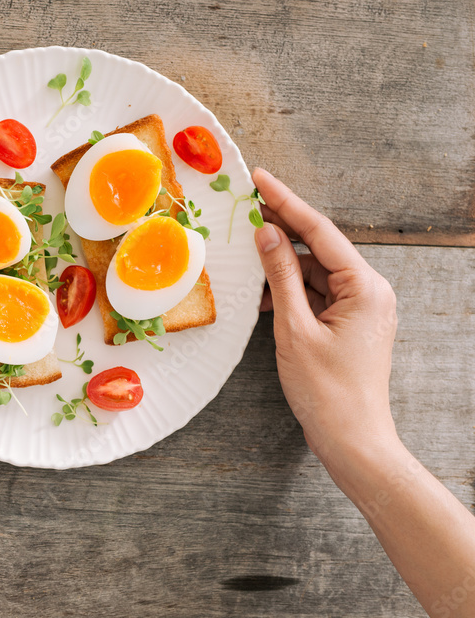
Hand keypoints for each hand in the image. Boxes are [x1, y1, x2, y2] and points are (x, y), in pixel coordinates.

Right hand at [252, 169, 398, 469]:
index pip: (318, 232)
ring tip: (246, 246)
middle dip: (281, 228)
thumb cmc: (327, 391)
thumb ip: (280, 277)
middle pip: (318, 248)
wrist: (352, 440)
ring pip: (315, 271)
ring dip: (281, 262)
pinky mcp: (349, 325)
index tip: (260, 178)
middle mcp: (370, 291)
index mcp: (366, 287)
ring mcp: (361, 308)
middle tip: (246, 204)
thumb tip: (266, 234)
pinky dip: (289, 289)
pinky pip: (316, 295)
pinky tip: (262, 289)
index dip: (285, 202)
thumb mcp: (295, 329)